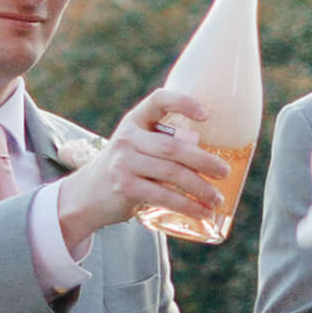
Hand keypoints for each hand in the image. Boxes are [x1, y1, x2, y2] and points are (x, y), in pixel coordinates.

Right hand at [80, 93, 242, 242]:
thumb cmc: (125, 168)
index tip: (207, 115)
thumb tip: (214, 154)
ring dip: (200, 188)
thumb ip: (162, 143)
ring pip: (172, 173)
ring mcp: (124, 163)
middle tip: (224, 172)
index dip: (184, 102)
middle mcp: (127, 138)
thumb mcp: (136, 145)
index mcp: (135, 121)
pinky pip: (163, 196)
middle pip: (173, 147)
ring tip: (217, 199)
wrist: (87, 195)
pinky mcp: (125, 187)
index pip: (159, 100)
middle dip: (204, 161)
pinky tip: (201, 212)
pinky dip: (187, 206)